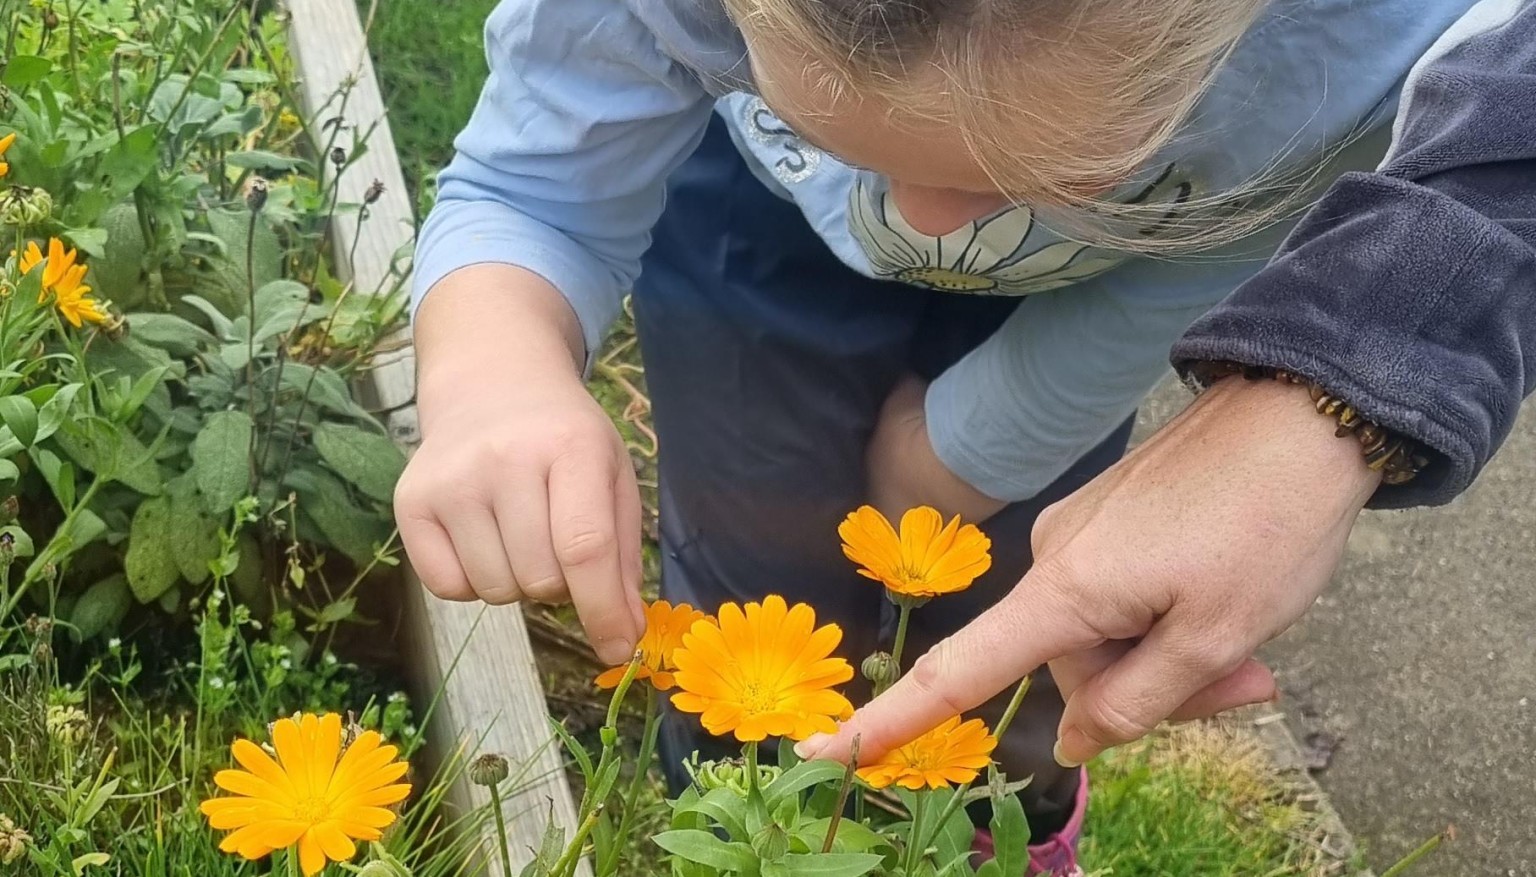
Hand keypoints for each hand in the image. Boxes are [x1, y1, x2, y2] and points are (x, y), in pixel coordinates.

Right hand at [395, 265, 645, 663]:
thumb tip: (624, 637)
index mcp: (571, 447)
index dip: (604, 610)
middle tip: (557, 542)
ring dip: (517, 582)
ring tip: (520, 533)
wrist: (494, 384)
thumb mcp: (612, 478)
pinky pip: (448, 589)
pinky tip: (483, 539)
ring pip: (495, 592)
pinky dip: (473, 582)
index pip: (585, 547)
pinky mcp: (410, 501)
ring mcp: (451, 480)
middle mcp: (504, 459)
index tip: (618, 649)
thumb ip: (623, 559)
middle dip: (560, 584)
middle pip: (540, 580)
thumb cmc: (564, 439)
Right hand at [799, 376, 1380, 766]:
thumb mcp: (1214, 637)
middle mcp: (1054, 557)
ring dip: (1169, 656)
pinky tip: (1229, 601)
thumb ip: (1136, 703)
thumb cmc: (1266, 526)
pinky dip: (1167, 618)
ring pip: (1106, 635)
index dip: (889, 720)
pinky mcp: (1108, 517)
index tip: (822, 750)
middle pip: (1075, 668)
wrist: (1304, 413)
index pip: (960, 671)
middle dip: (1151, 691)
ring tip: (1253, 646)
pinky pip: (1120, 594)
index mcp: (1065, 590)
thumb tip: (1073, 744)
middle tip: (1246, 681)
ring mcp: (1080, 532)